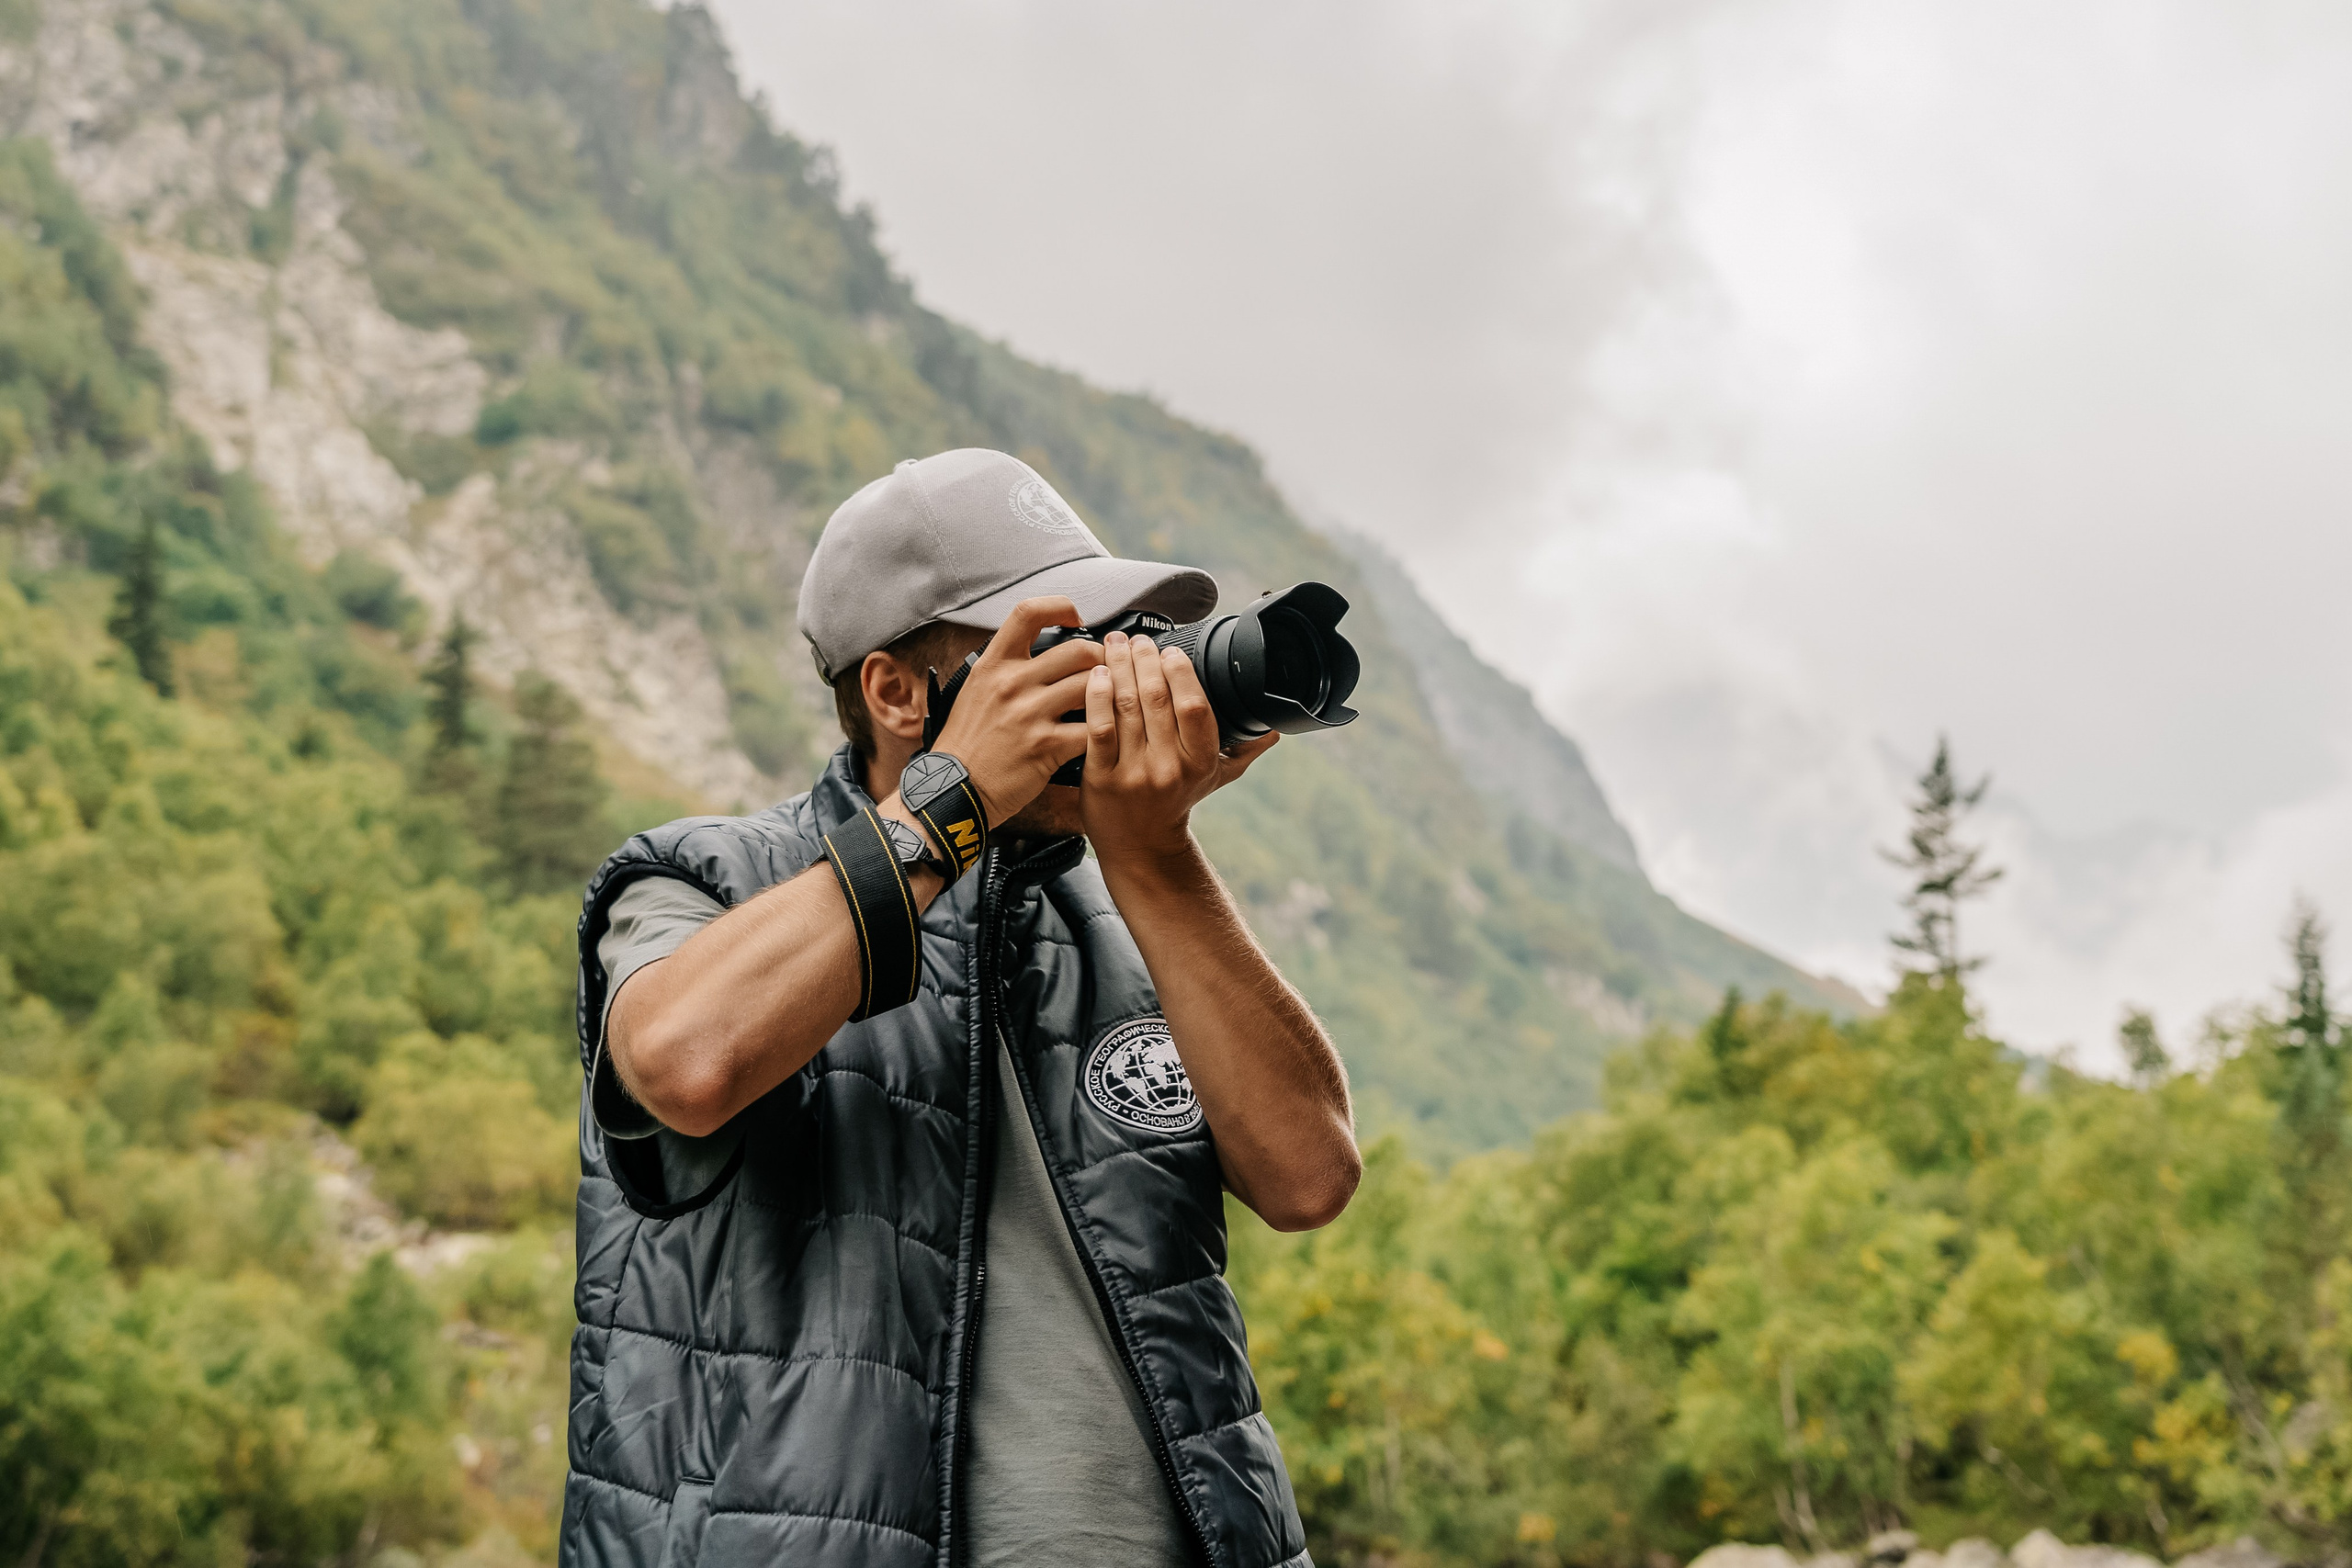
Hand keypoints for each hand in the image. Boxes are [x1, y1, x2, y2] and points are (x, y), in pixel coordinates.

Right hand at [925, 598, 1105, 826]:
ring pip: (1092, 686)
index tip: (1077, 617)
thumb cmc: (968, 743)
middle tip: (1109, 668)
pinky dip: (1105, 729)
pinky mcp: (1046, 746)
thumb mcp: (976, 691)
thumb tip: (1043, 651)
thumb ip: (1007, 668)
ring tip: (1112, 700)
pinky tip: (1107, 733)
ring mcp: (1029, 714)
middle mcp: (1011, 683)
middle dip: (1103, 658)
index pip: (1028, 613)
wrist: (955, 789)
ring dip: (1110, 692)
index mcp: (993, 664)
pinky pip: (1092, 728)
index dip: (1060, 606)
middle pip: (1077, 650)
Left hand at [1080, 632, 1277, 864]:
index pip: (1194, 706)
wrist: (1141, 844)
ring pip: (1126, 706)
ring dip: (1118, 667)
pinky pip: (1099, 728)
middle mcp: (1169, 767)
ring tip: (1114, 645)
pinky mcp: (1102, 778)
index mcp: (1200, 761)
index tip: (1170, 651)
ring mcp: (1134, 773)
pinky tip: (1096, 674)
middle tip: (1137, 640)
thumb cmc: (1177, 802)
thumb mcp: (1216, 778)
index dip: (1181, 672)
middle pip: (1156, 698)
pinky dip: (1096, 696)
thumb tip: (1274, 729)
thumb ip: (1244, 750)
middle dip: (1145, 659)